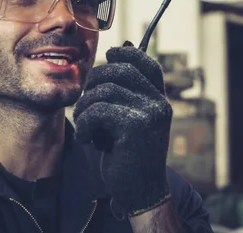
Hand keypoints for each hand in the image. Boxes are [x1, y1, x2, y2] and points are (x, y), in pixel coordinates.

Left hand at [73, 43, 172, 216]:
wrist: (140, 192)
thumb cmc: (129, 155)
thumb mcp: (130, 120)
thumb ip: (126, 93)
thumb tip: (117, 50)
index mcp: (159, 100)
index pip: (147, 63)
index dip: (127, 53)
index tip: (110, 54)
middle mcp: (158, 104)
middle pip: (121, 70)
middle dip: (94, 80)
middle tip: (85, 102)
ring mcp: (149, 114)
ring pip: (105, 90)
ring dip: (85, 106)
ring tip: (83, 124)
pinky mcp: (134, 126)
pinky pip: (98, 110)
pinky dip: (85, 124)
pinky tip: (87, 140)